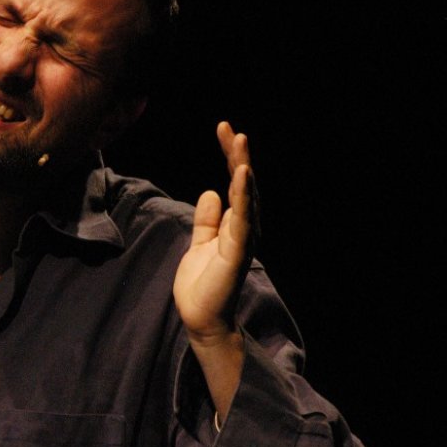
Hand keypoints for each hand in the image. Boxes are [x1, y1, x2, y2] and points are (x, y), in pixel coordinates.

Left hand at [173, 121, 258, 343]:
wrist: (201, 318)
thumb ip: (207, 220)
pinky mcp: (236, 252)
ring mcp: (243, 240)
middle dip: (237, 156)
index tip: (224, 130)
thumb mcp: (200, 243)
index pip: (235, 184)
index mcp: (235, 225)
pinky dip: (243, 197)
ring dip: (243, 169)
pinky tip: (241, 175)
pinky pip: (242, 220)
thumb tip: (211, 192)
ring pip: (247, 198)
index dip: (231, 156)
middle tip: (231, 129)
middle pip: (243, 185)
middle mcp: (244, 229)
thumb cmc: (202, 284)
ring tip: (239, 142)